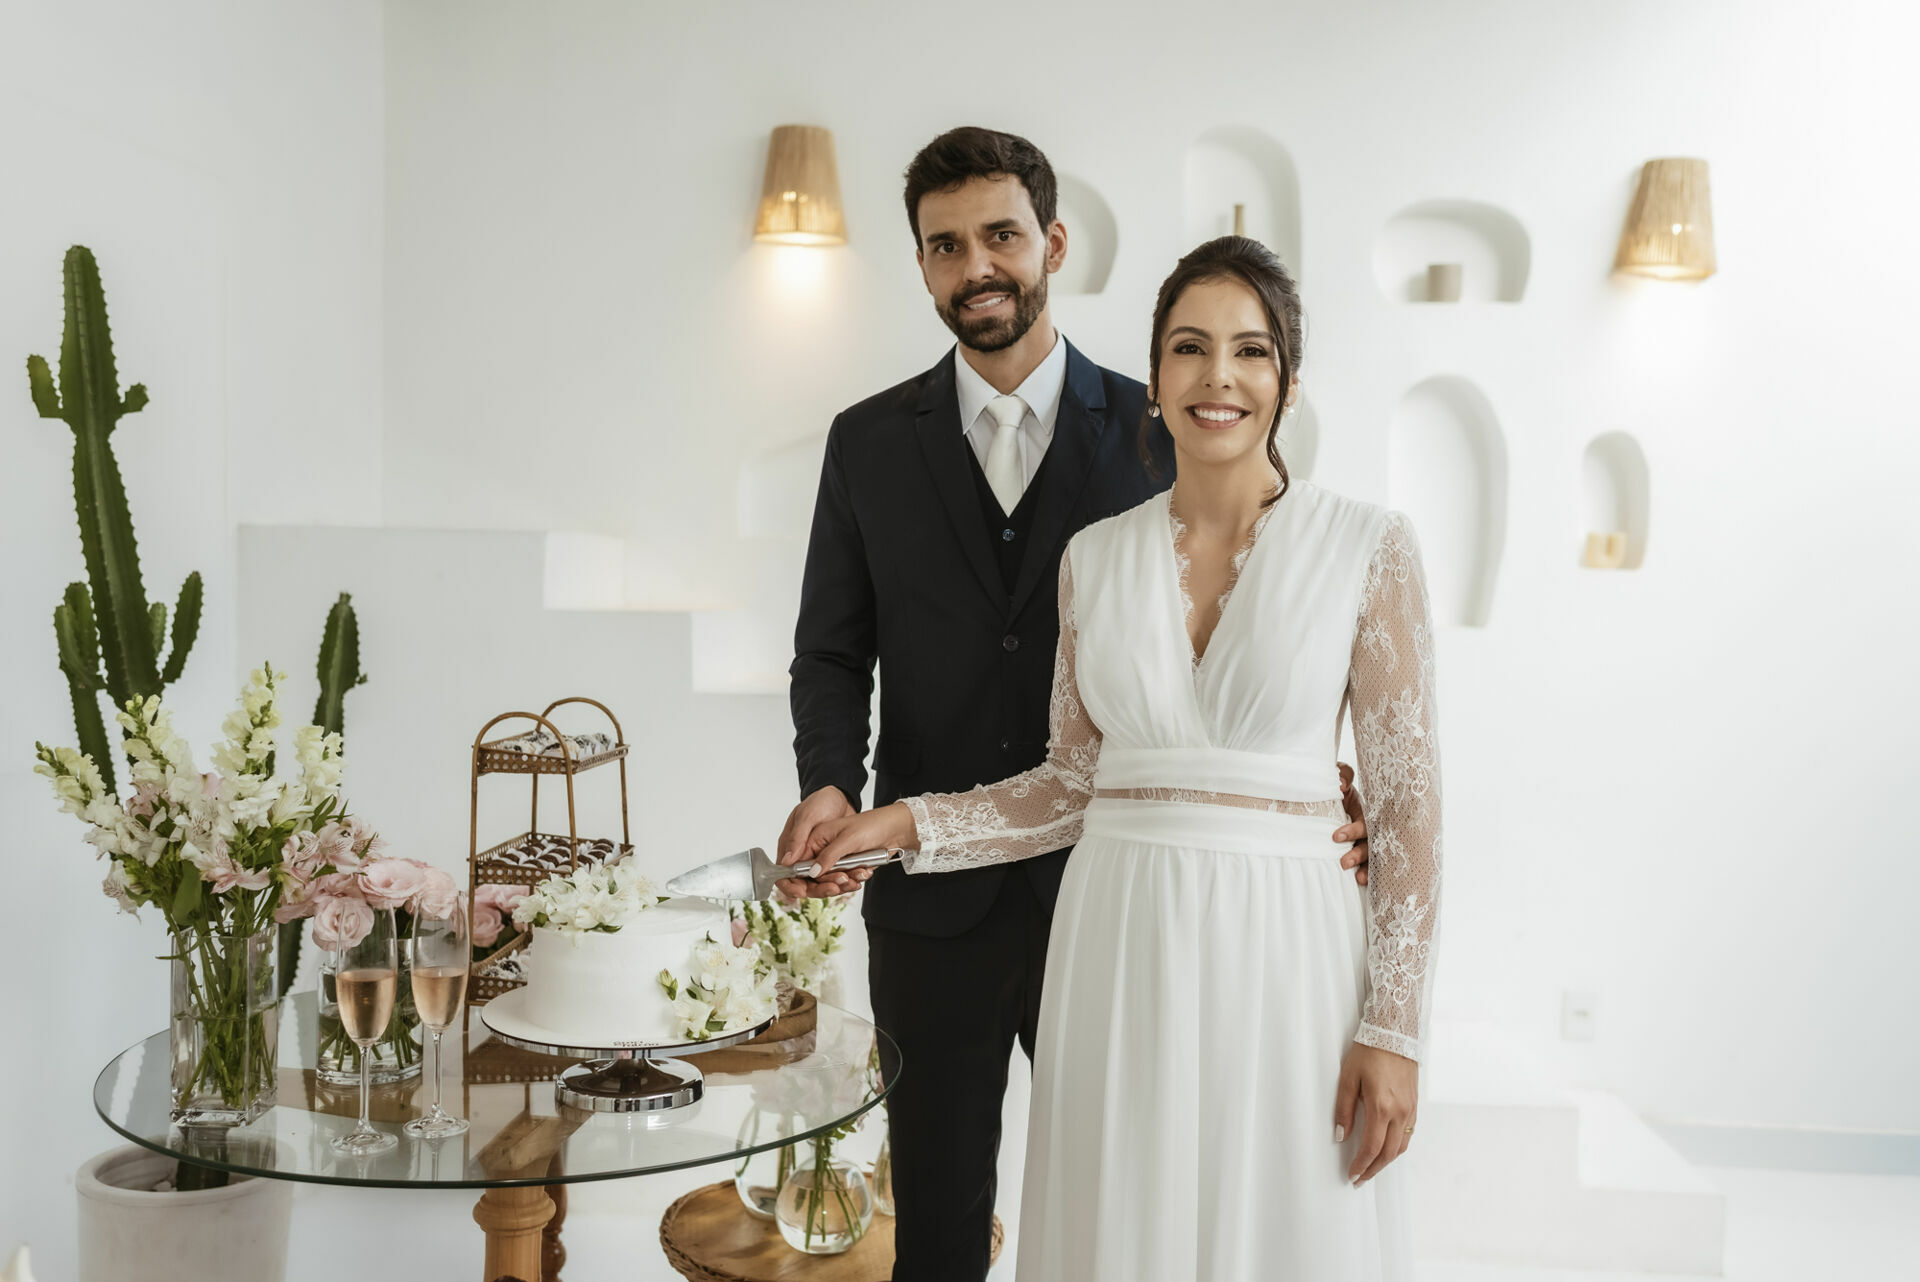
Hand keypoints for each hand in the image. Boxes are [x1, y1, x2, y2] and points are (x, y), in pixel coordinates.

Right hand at [778, 803, 917, 897]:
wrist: (895, 827)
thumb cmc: (870, 824)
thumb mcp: (847, 838)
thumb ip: (828, 855)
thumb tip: (813, 873)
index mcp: (813, 838)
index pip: (794, 865)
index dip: (795, 880)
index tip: (802, 892)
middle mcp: (820, 850)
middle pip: (812, 877)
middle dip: (825, 884)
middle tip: (840, 884)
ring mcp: (833, 858)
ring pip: (829, 881)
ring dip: (843, 882)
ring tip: (857, 876)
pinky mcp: (846, 865)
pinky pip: (844, 879)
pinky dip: (854, 879)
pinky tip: (864, 873)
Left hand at [1334, 761, 1368, 886]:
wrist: (1332, 796)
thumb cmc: (1338, 787)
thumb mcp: (1340, 777)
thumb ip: (1342, 774)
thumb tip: (1340, 784)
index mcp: (1366, 811)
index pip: (1365, 822)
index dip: (1353, 831)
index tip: (1335, 837)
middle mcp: (1370, 828)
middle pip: (1371, 843)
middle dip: (1359, 854)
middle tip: (1343, 862)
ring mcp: (1368, 842)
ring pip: (1373, 857)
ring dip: (1366, 868)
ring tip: (1357, 877)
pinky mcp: (1364, 854)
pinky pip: (1370, 865)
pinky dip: (1368, 874)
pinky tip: (1362, 882)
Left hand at [1334, 1041, 1417, 1185]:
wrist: (1395, 1033)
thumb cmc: (1369, 1052)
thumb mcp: (1348, 1078)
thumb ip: (1344, 1109)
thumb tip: (1341, 1135)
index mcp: (1381, 1107)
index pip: (1371, 1148)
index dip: (1361, 1165)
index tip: (1352, 1175)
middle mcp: (1400, 1112)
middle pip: (1388, 1153)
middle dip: (1373, 1170)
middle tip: (1360, 1179)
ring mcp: (1410, 1110)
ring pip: (1401, 1147)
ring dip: (1386, 1162)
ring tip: (1371, 1168)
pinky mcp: (1414, 1105)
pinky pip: (1408, 1134)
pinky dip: (1396, 1147)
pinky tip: (1386, 1149)